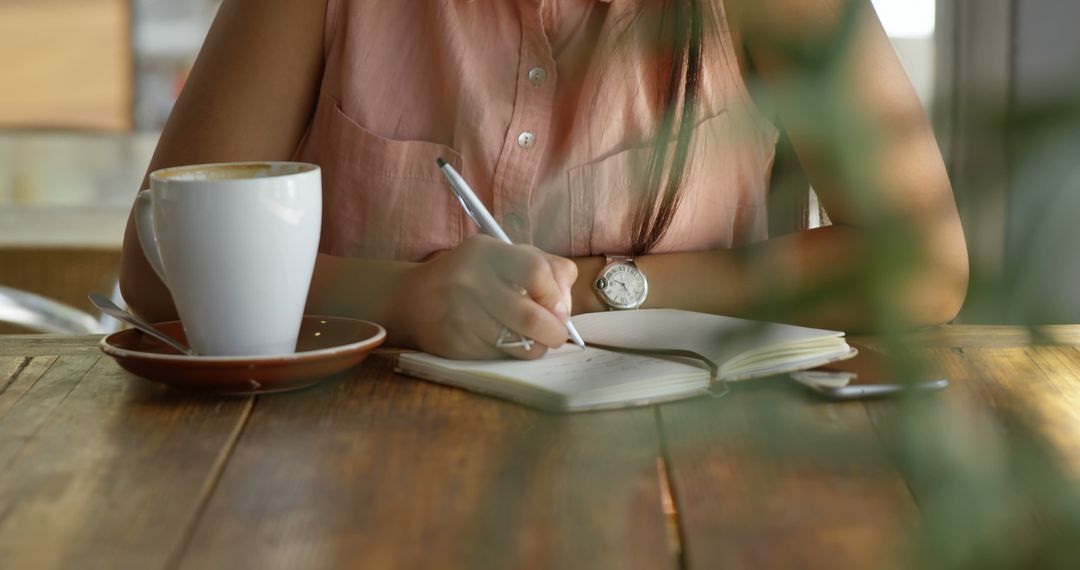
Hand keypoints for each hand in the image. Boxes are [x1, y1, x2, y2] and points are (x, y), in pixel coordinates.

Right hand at [389, 235, 576, 359]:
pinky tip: (503, 342)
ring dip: (536, 346)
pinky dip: (511, 354)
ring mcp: (459, 315)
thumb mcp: (506, 256)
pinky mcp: (453, 345)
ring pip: (519, 344)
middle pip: (531, 317)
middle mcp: (469, 281)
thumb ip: (546, 267)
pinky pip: (500, 357)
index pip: (537, 273)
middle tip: (556, 334)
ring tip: (533, 339)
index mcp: (485, 252)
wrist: (413, 299)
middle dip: (554, 332)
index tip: (558, 307)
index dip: (556, 296)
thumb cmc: (473, 275)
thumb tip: (565, 304)